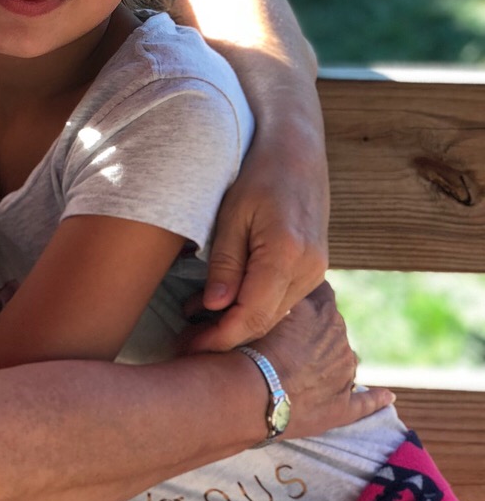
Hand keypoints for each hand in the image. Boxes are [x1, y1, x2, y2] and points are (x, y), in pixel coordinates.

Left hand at [184, 111, 328, 351]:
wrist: (297, 153)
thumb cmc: (256, 176)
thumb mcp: (231, 216)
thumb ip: (225, 264)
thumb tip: (214, 307)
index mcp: (287, 254)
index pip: (252, 314)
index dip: (219, 337)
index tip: (189, 347)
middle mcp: (310, 268)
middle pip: (264, 321)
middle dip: (224, 336)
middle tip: (184, 343)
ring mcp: (317, 270)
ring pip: (274, 314)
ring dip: (236, 323)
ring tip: (193, 324)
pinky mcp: (314, 267)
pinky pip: (282, 299)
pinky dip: (251, 307)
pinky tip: (220, 305)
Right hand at [250, 282, 392, 440]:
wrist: (254, 394)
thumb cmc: (251, 346)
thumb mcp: (263, 309)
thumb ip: (277, 298)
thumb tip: (277, 289)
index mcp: (323, 313)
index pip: (321, 291)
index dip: (307, 292)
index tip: (293, 293)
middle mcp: (340, 341)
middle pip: (332, 325)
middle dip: (315, 326)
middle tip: (290, 331)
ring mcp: (345, 375)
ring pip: (344, 358)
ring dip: (329, 357)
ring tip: (302, 363)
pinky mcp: (343, 408)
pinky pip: (367, 402)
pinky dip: (376, 398)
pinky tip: (387, 396)